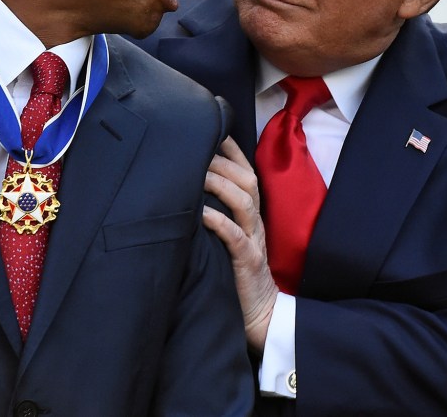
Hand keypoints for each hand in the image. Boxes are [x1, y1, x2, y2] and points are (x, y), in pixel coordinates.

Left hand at [203, 136, 277, 352]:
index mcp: (251, 215)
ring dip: (220, 184)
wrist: (260, 317)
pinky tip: (201, 213)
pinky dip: (219, 222)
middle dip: (222, 161)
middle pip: (246, 181)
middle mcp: (255, 223)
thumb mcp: (228, 238)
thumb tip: (186, 188)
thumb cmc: (237, 275)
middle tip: (196, 146)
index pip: (245, 173)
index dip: (231, 151)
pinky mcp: (247, 263)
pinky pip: (235, 237)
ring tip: (198, 172)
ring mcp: (253, 241)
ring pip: (243, 203)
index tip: (210, 129)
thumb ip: (216, 213)